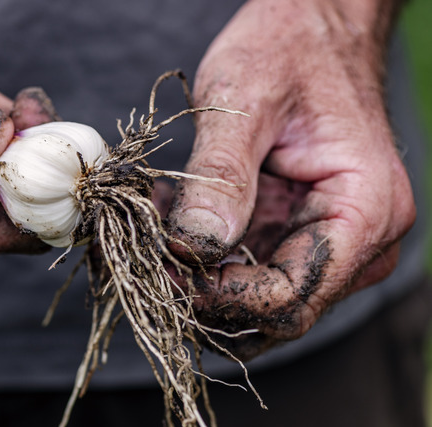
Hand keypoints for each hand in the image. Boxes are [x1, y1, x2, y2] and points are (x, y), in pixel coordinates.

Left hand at [166, 0, 413, 358]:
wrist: (312, 26)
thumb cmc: (290, 48)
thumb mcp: (246, 101)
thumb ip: (221, 175)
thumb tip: (194, 245)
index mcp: (364, 211)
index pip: (292, 295)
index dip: (223, 296)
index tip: (166, 271)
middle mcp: (359, 240)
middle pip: (278, 310)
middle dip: (209, 296)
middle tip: (149, 262)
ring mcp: (329, 240)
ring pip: (260, 298)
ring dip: (202, 282)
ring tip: (155, 240)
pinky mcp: (298, 232)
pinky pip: (251, 268)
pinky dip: (207, 260)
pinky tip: (172, 225)